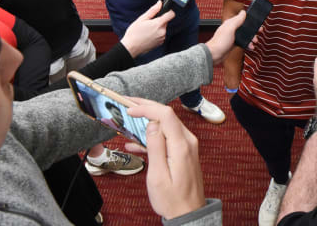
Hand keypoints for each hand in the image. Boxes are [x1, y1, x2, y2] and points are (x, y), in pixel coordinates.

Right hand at [121, 0, 174, 57]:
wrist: (131, 47)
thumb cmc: (134, 33)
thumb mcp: (142, 19)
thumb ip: (153, 10)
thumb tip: (159, 3)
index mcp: (158, 24)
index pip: (171, 14)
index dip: (168, 11)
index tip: (164, 11)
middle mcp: (162, 31)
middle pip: (166, 22)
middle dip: (159, 20)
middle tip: (149, 23)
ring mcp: (162, 38)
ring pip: (163, 28)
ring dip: (158, 27)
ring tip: (147, 30)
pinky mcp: (161, 43)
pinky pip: (161, 35)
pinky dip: (157, 34)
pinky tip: (149, 35)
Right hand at [125, 98, 204, 219]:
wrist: (189, 213)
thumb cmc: (173, 199)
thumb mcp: (158, 176)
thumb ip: (155, 147)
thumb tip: (152, 124)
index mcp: (181, 146)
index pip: (166, 115)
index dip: (147, 108)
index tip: (130, 109)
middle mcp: (187, 141)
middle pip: (167, 114)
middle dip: (146, 107)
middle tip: (127, 104)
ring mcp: (187, 145)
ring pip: (166, 123)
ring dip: (147, 120)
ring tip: (128, 119)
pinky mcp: (184, 150)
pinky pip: (167, 136)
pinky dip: (152, 135)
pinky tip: (136, 142)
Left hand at [205, 10, 256, 63]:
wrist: (214, 54)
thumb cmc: (220, 42)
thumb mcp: (230, 29)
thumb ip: (237, 20)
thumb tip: (243, 12)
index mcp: (230, 23)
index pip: (243, 19)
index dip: (251, 21)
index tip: (257, 23)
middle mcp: (232, 29)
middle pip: (245, 27)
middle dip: (253, 30)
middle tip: (259, 32)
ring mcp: (233, 37)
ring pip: (245, 35)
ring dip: (251, 38)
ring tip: (254, 42)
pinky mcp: (233, 44)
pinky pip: (243, 42)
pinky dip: (248, 44)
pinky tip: (250, 47)